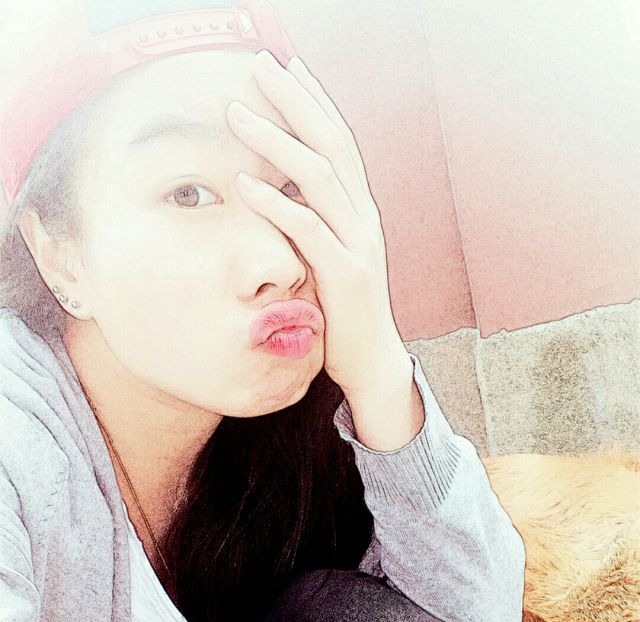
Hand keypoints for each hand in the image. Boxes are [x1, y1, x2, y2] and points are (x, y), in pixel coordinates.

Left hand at [226, 49, 406, 395]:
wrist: (371, 357)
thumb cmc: (344, 305)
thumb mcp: (332, 253)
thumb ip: (314, 220)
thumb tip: (281, 190)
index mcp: (360, 209)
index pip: (339, 141)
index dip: (315, 100)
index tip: (287, 66)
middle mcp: (364, 217)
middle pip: (332, 143)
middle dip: (296, 100)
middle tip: (261, 64)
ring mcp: (358, 244)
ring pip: (320, 178)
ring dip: (277, 142)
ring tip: (238, 114)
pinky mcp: (346, 275)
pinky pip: (309, 231)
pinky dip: (276, 204)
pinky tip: (244, 184)